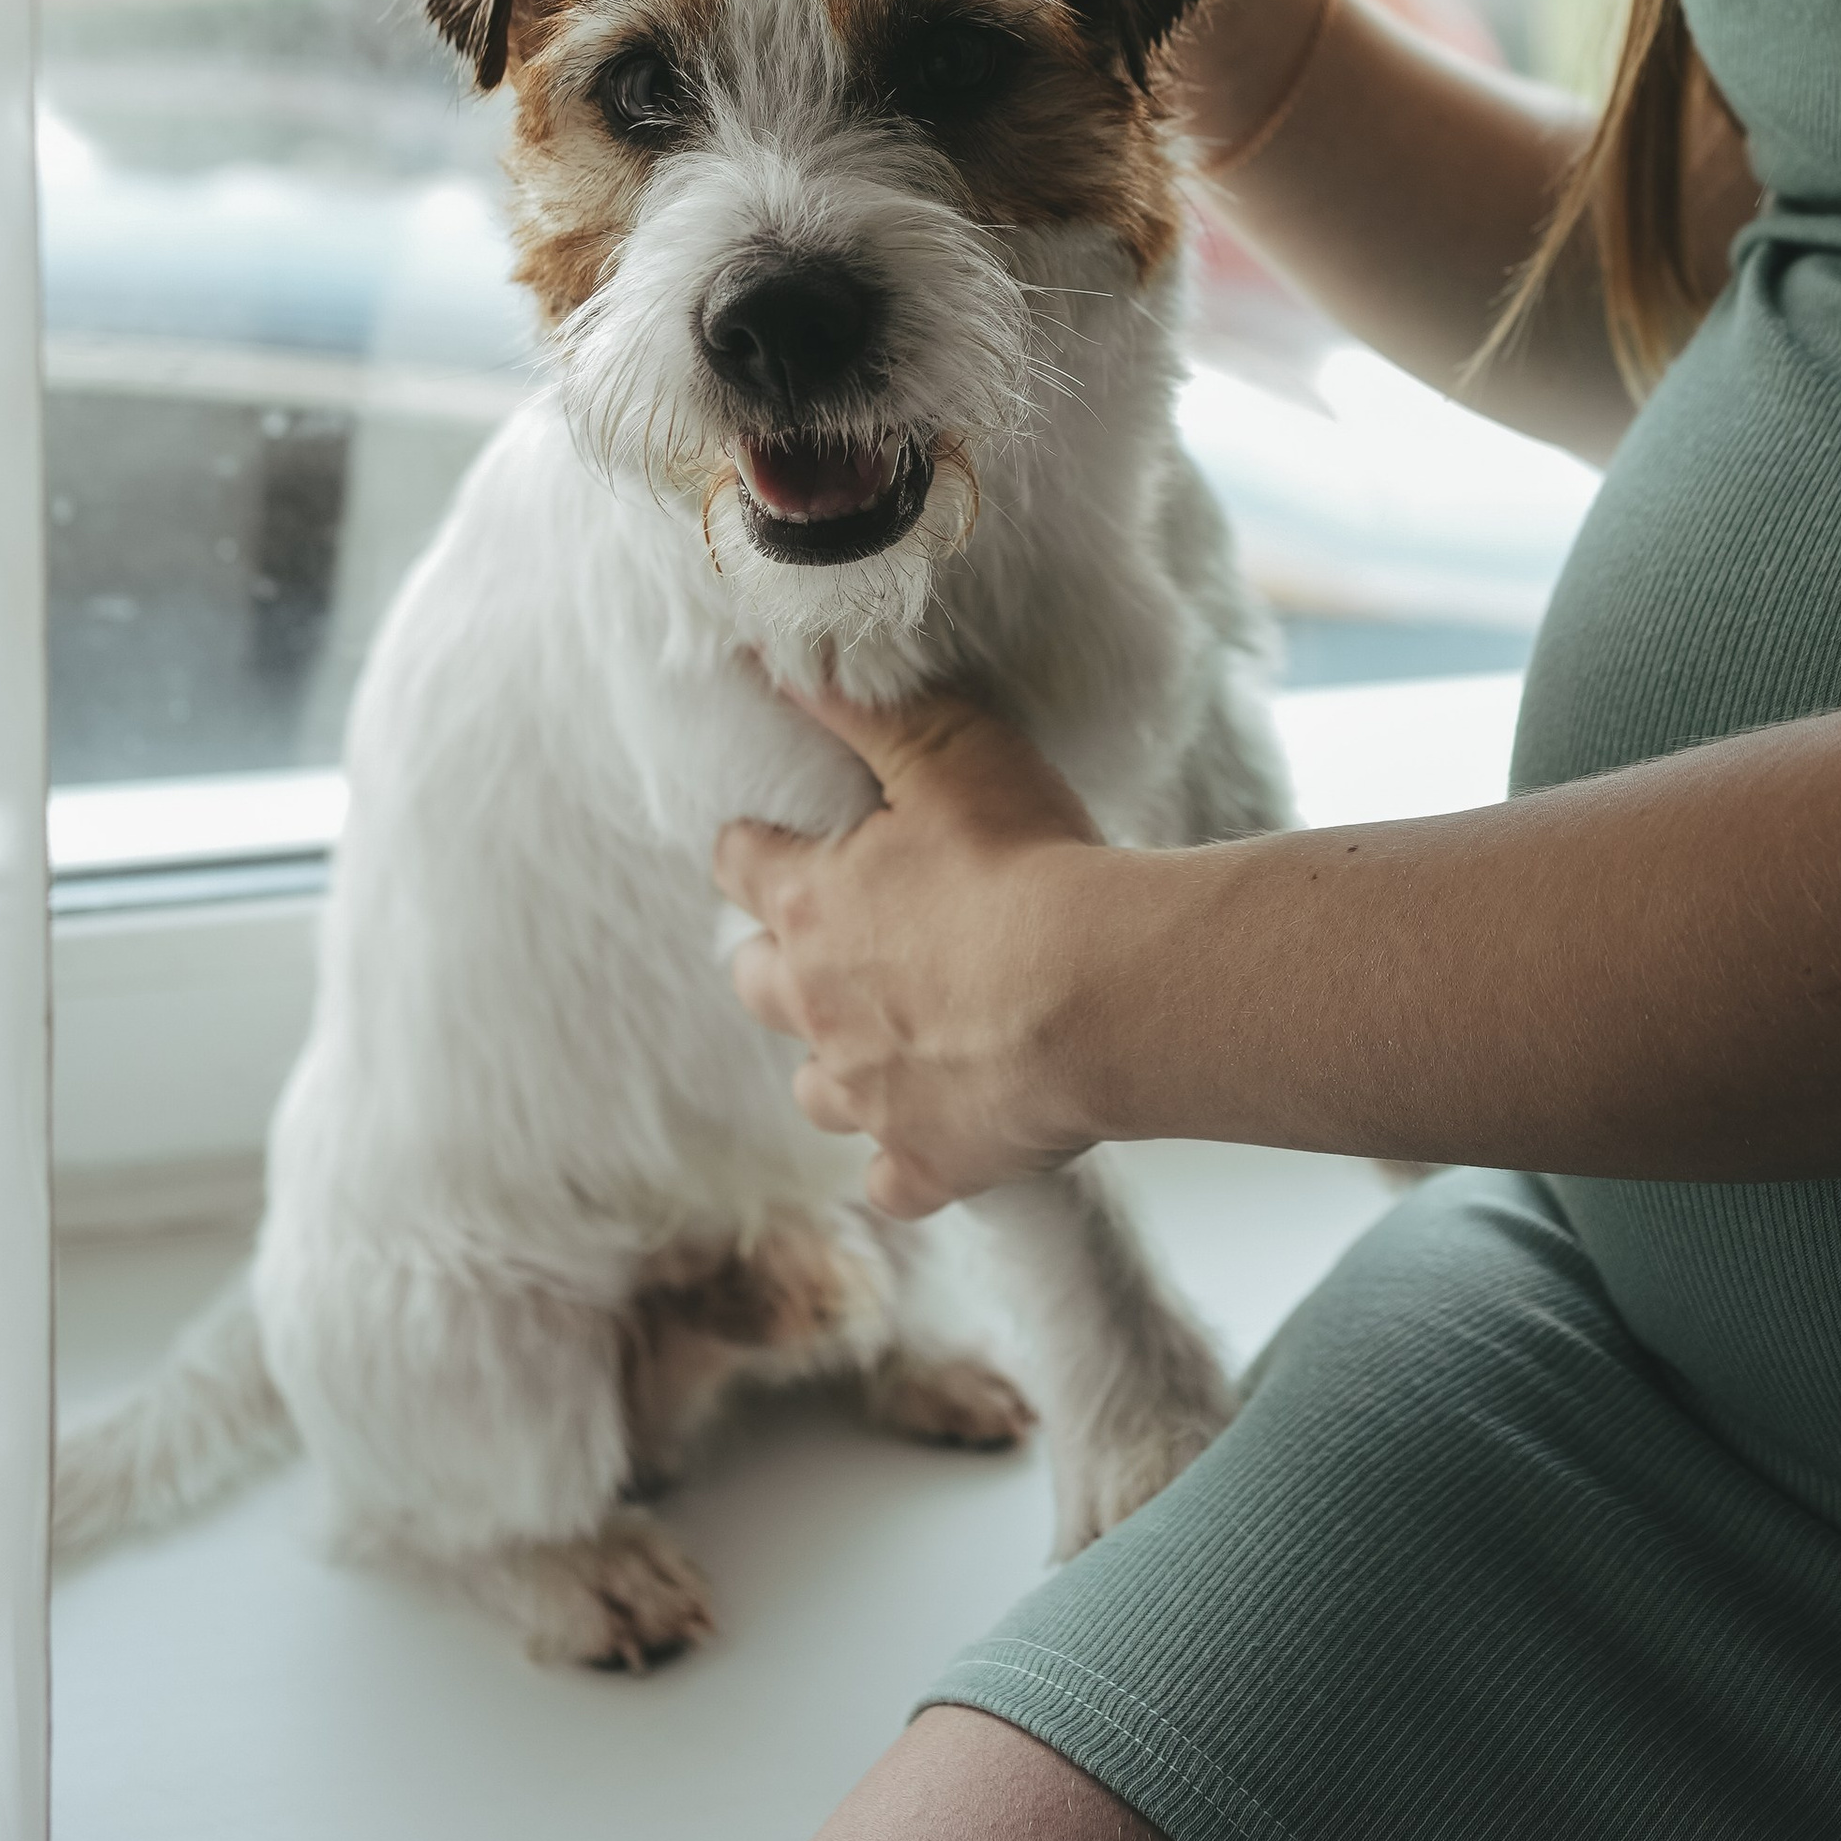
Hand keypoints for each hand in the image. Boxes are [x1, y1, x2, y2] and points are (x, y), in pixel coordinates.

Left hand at [714, 684, 1114, 1216]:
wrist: (1100, 993)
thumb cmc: (1026, 863)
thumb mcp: (944, 749)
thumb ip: (855, 706)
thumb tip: (774, 660)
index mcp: (810, 903)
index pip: (739, 864)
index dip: (756, 847)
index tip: (776, 839)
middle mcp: (817, 1006)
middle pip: (755, 984)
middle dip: (779, 961)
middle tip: (831, 940)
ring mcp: (869, 1094)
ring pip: (814, 1088)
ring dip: (838, 1062)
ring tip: (886, 1038)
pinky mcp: (928, 1161)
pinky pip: (893, 1180)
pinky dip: (907, 1159)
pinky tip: (938, 1133)